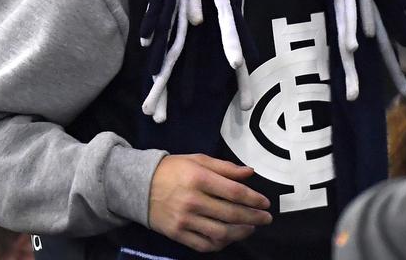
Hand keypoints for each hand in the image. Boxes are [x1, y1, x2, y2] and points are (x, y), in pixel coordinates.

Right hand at [148, 154, 271, 251]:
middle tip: (266, 218)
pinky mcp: (176, 234)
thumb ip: (226, 167)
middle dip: (254, 218)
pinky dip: (220, 244)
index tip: (266, 203)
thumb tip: (250, 173)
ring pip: (220, 233)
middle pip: (231, 214)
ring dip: (241, 233)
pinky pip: (203, 244)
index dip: (254, 199)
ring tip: (251, 228)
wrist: (138, 185)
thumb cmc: (173, 170)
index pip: (235, 192)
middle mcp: (193, 201)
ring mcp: (184, 220)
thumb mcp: (199, 160)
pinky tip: (230, 238)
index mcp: (200, 179)